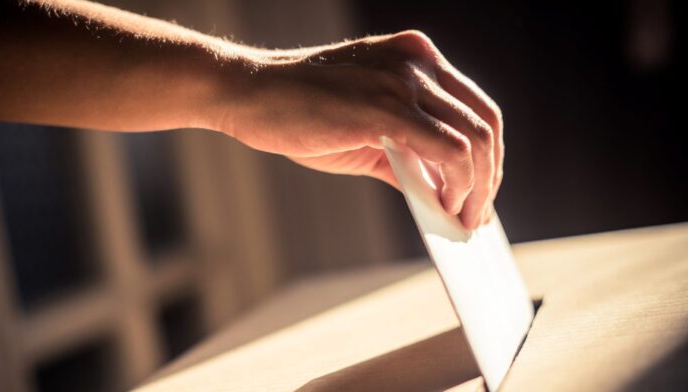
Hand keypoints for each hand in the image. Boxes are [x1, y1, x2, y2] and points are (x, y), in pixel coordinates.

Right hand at [215, 31, 502, 229]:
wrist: (249, 93)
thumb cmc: (299, 109)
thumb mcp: (364, 129)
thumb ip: (405, 155)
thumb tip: (442, 196)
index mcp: (415, 58)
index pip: (474, 107)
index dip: (486, 156)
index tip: (481, 193)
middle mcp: (417, 61)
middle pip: (484, 121)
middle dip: (488, 177)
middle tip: (476, 215)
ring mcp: (404, 80)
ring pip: (474, 138)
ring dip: (477, 188)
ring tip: (462, 219)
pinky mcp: (386, 107)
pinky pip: (448, 150)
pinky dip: (456, 186)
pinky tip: (443, 208)